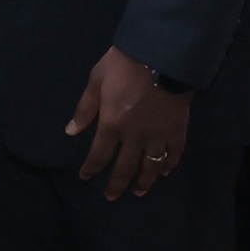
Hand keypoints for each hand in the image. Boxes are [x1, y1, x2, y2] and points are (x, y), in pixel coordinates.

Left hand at [66, 47, 189, 200]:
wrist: (160, 54)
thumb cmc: (123, 65)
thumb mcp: (96, 81)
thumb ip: (85, 109)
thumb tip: (71, 132)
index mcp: (112, 124)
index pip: (99, 154)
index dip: (91, 168)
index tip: (85, 177)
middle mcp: (135, 136)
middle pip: (125, 167)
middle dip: (117, 184)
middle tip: (112, 197)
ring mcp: (158, 134)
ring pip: (151, 165)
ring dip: (144, 181)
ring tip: (139, 192)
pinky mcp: (178, 128)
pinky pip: (175, 152)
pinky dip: (169, 164)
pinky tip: (165, 171)